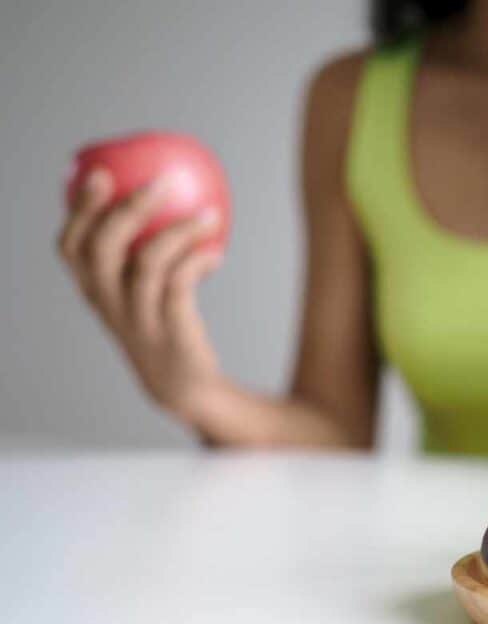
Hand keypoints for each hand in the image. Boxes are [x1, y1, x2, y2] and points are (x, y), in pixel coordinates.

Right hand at [57, 169, 225, 421]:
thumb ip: (141, 252)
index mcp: (95, 291)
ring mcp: (138, 319)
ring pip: (147, 263)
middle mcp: (108, 304)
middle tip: (161, 181)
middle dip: (127, 207)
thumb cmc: (165, 325)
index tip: (99, 172)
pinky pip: (181, 285)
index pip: (71, 246)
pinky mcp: (170, 332)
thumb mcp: (142, 292)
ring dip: (180, 230)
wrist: (184, 387)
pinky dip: (198, 261)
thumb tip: (166, 195)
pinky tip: (217, 252)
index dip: (80, 209)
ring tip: (210, 213)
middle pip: (102, 248)